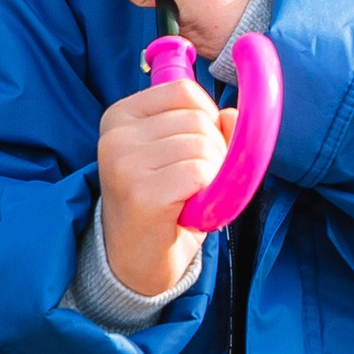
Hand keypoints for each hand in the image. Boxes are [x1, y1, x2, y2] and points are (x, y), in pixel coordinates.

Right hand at [96, 80, 233, 300]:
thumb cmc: (163, 205)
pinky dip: (208, 193)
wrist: (135, 262)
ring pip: (204, 146)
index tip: (194, 151)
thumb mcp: (182, 155)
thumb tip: (236, 115)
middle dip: (214, 151)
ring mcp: (125, 162)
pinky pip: (201, 173)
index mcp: (121, 115)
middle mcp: (117, 135)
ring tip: (189, 197)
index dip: (207, 119)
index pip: (185, 91)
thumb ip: (209, 127)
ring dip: (213, 175)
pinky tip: (188, 210)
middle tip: (195, 184)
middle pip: (199, 119)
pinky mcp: (141, 192)